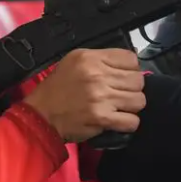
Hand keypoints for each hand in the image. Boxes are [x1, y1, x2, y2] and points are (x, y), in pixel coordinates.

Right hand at [23, 49, 145, 141]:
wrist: (41, 114)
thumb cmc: (59, 87)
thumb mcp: (75, 61)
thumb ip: (102, 59)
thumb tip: (133, 62)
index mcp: (91, 58)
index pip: (131, 59)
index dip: (131, 69)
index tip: (122, 77)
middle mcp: (97, 75)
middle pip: (138, 80)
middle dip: (132, 89)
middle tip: (120, 94)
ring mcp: (101, 97)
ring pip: (139, 100)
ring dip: (131, 106)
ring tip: (119, 107)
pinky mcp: (102, 118)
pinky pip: (132, 121)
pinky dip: (128, 123)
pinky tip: (118, 120)